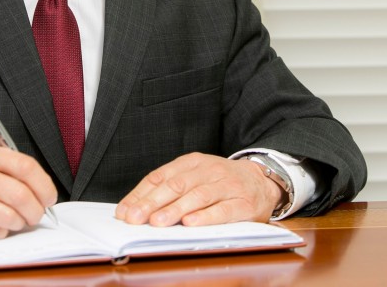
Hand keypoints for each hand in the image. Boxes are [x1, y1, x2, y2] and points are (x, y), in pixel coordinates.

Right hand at [0, 145, 56, 238]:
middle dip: (36, 210)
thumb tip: (45, 194)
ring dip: (20, 222)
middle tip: (36, 214)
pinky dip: (2, 231)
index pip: (25, 166)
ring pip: (9, 217)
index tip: (50, 197)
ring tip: (16, 219)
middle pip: (19, 195)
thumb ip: (11, 170)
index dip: (44, 185)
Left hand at [115, 153, 285, 226]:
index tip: (124, 211)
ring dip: (175, 210)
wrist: (261, 181)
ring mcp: (227, 185)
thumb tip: (132, 208)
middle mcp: (208, 170)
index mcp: (191, 162)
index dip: (140, 194)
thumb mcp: (194, 177)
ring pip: (198, 196)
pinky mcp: (244, 203)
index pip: (160, 176)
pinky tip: (191, 223)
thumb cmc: (219, 182)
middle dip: (152, 203)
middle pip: (176, 185)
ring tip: (157, 222)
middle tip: (135, 218)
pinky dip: (206, 217)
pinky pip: (223, 210)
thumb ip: (166, 189)